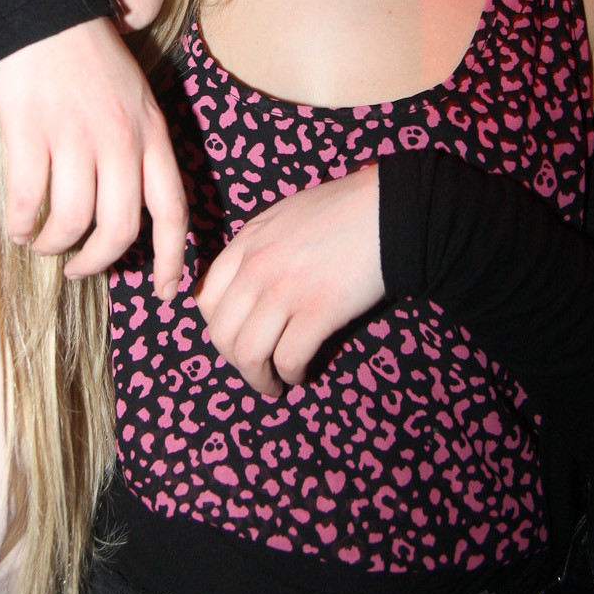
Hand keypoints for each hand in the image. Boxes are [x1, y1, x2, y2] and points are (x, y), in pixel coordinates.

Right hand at [0, 18, 186, 295]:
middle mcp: (119, 140)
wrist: (44, 13)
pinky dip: (22, 226)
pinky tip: (19, 228)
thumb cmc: (92, 60)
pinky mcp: (31, 132)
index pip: (172, 209)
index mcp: (152, 134)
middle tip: (81, 268)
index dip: (172, 258)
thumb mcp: (137, 99)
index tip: (165, 291)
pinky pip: (29, 200)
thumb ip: (142, 148)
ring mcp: (75, 136)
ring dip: (55, 245)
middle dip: (98, 261)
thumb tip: (135, 210)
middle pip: (118, 228)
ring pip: (71, 220)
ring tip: (43, 243)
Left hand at [194, 164, 384, 395]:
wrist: (388, 208)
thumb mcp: (284, 217)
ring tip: (274, 385)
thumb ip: (260, 246)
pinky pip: (288, 358)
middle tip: (255, 372)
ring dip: (258, 379)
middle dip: (234, 362)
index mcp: (247, 242)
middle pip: (221, 333)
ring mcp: (285, 289)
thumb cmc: (343, 210)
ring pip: (247, 354)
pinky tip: (301, 374)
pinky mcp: (318, 310)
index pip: (205, 298)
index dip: (218, 328)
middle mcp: (256, 266)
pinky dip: (290, 374)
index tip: (235, 339)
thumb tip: (249, 284)